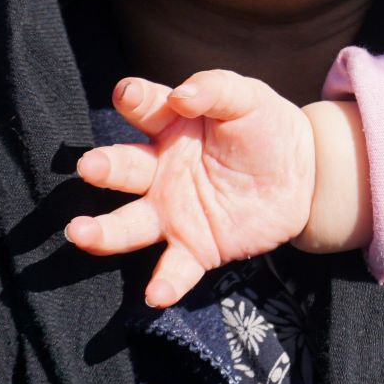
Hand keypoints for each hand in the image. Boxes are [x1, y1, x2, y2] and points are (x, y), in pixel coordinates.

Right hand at [68, 73, 316, 307]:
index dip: (134, 99)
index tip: (128, 94)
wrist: (304, 177)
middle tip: (89, 166)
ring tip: (80, 232)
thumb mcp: (249, 98)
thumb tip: (182, 95)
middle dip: (104, 167)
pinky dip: (164, 283)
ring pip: (130, 224)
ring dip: (104, 231)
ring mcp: (172, 212)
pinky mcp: (195, 248)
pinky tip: (156, 295)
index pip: (145, 110)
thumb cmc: (266, 128)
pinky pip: (175, 268)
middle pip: (124, 168)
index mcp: (171, 127)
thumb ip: (217, 89)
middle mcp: (160, 170)